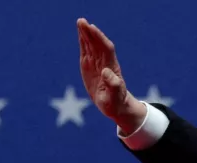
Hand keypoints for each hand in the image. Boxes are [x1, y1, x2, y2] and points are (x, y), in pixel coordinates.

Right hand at [77, 18, 146, 132]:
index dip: (100, 38)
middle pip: (98, 44)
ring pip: (92, 46)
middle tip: (82, 21)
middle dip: (91, 32)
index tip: (92, 29)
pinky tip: (80, 33)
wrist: (116, 106)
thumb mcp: (115, 97)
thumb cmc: (116, 103)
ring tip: (80, 22)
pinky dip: (83, 42)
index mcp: (111, 68)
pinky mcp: (90, 67)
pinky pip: (87, 52)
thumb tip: (106, 71)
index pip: (106, 49)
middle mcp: (104, 63)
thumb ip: (113, 85)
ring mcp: (97, 64)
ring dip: (86, 34)